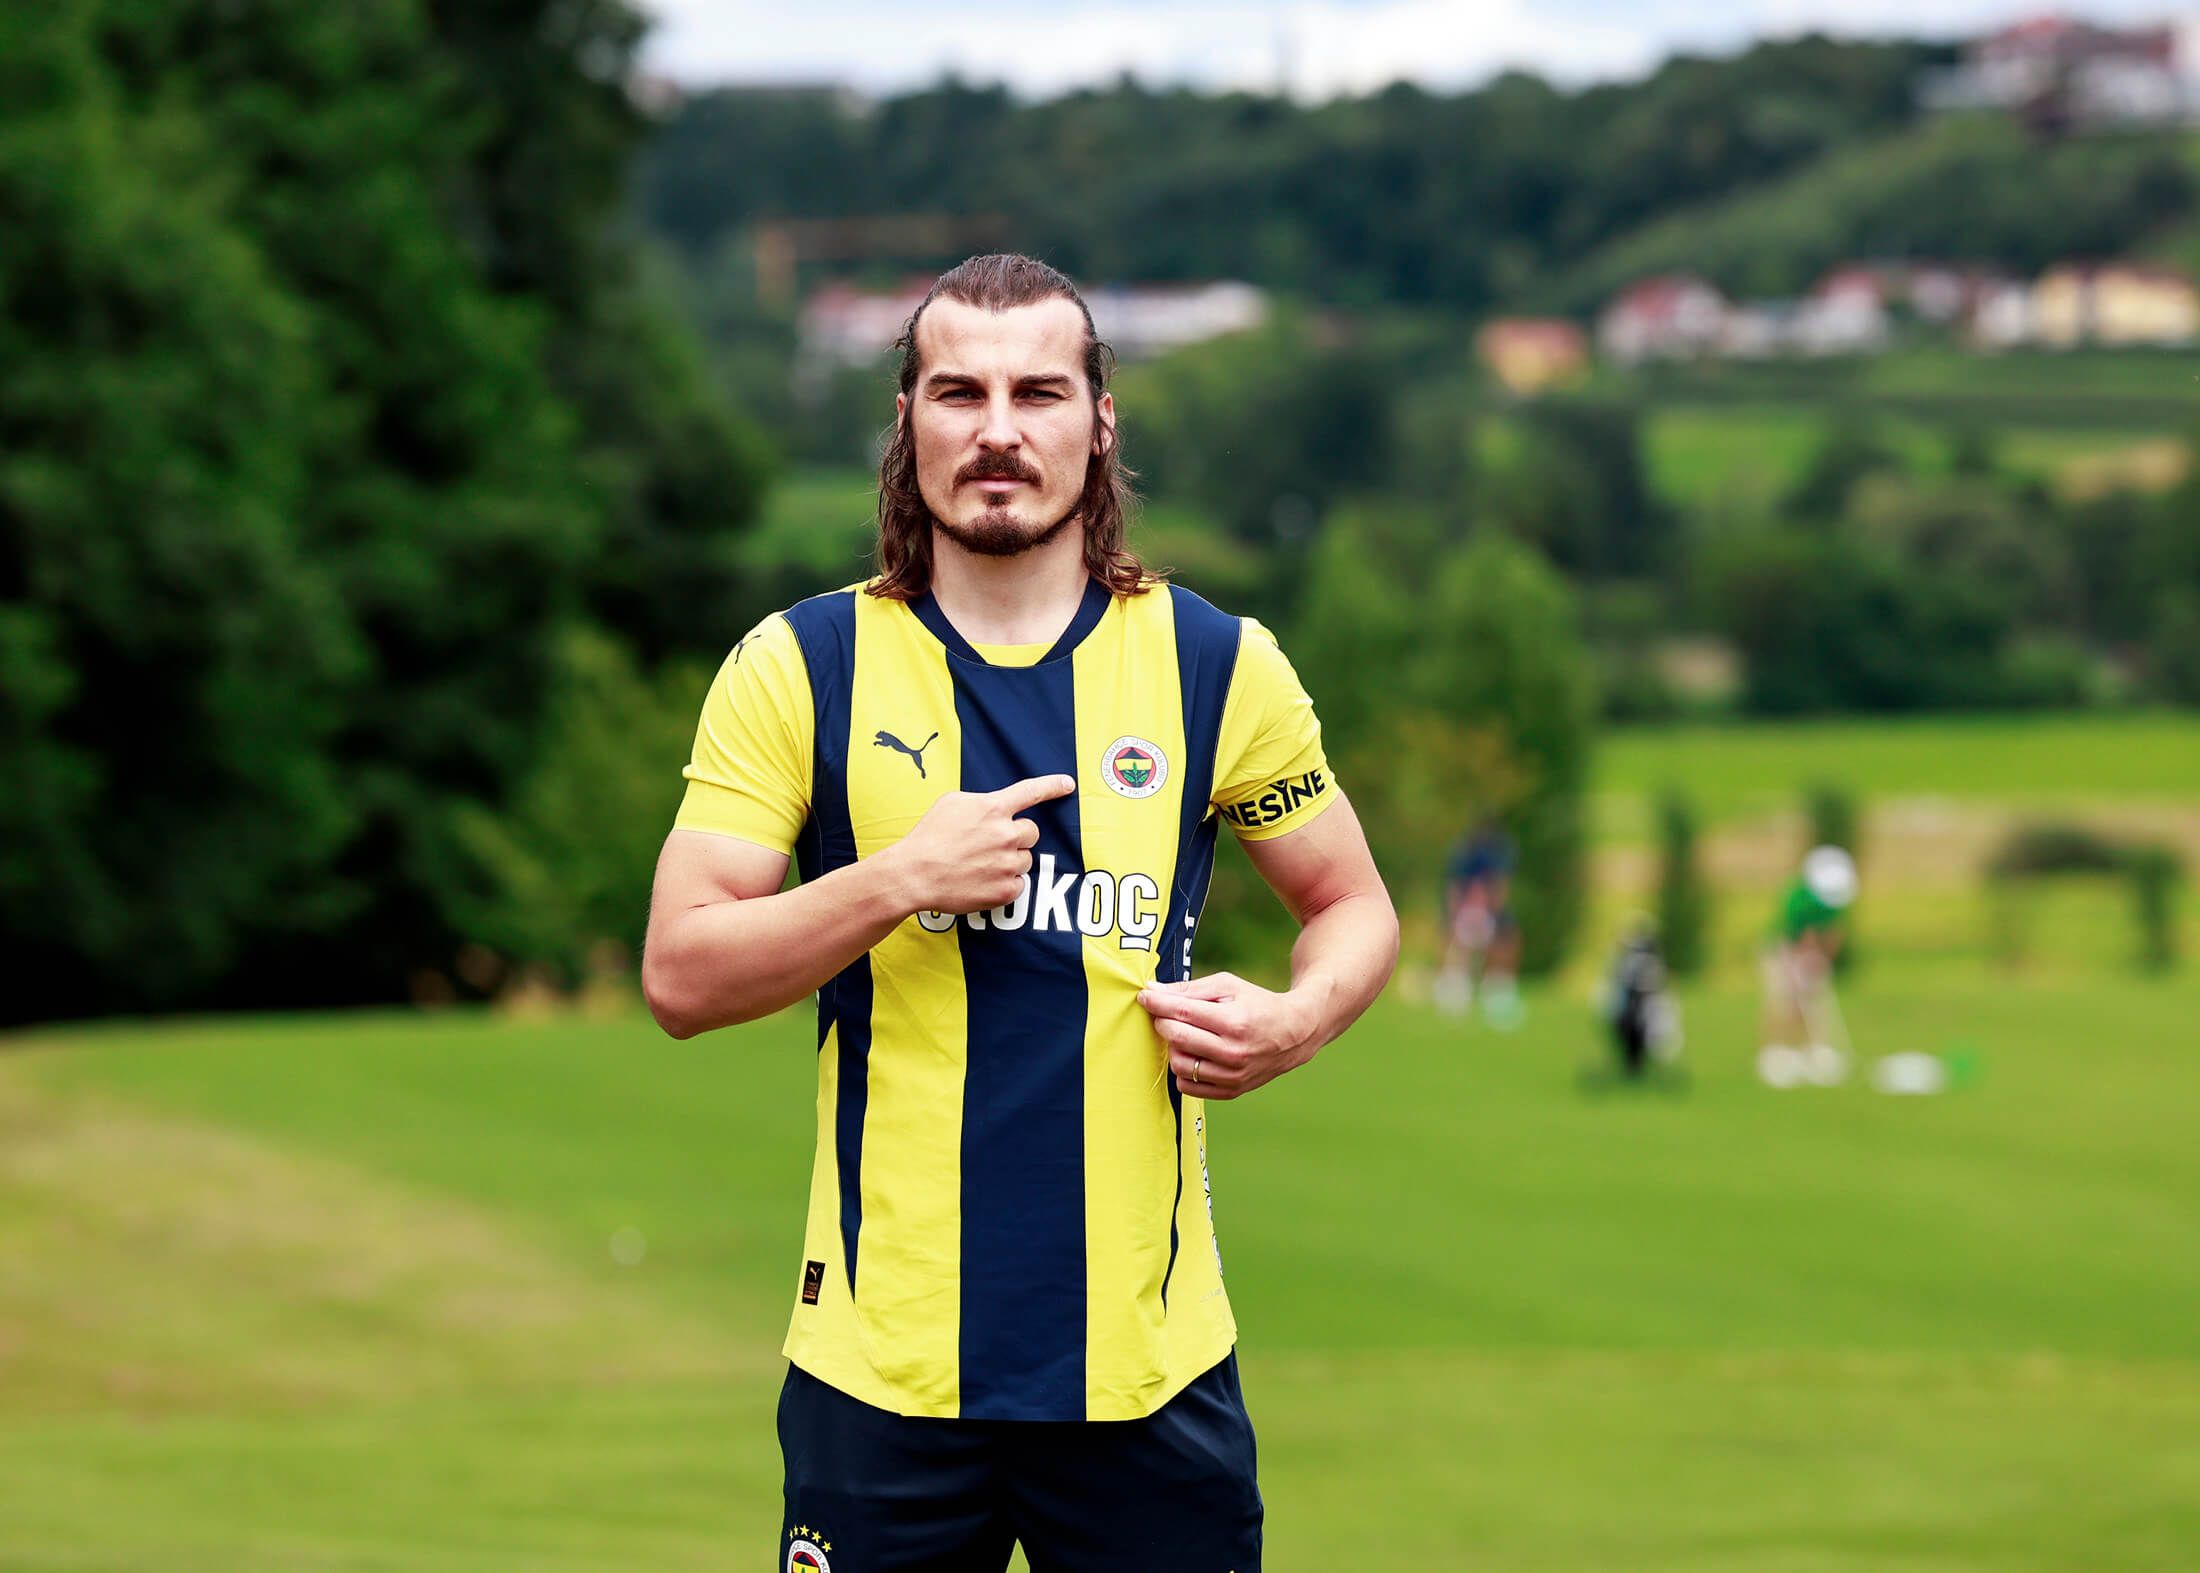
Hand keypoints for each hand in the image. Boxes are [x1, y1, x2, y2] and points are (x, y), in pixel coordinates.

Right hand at [883, 774, 1075, 915]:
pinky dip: (1005, 883)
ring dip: (1010, 861)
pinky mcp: (1005, 890)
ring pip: (1025, 859)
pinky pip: (1019, 884)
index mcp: (993, 808)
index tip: (1067, 784)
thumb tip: (997, 807)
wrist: (914, 874)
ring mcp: (1007, 863)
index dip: (1052, 786)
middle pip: (1032, 832)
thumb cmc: (929, 836)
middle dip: (1017, 837)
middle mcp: (1005, 834)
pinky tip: (982, 881)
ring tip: (981, 864)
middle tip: (992, 844)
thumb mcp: (951, 803)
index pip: (1032, 792)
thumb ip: (982, 802)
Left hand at [1136, 971, 1323, 1099]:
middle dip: (1162, 1022)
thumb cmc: (1257, 1004)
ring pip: (1179, 1064)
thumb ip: (1189, 989)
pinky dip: (1184, 1070)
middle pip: (1176, 1038)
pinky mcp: (1231, 1091)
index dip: (1156, 1003)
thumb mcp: (1228, 986)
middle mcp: (1233, 1053)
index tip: (1145, 997)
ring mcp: (1232, 1076)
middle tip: (1166, 1014)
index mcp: (1234, 1022)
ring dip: (1174, 1047)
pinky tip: (1195, 1054)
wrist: (1294, 1035)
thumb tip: (1153, 991)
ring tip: (1185, 1035)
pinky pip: (1188, 1086)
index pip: (1182, 1013)